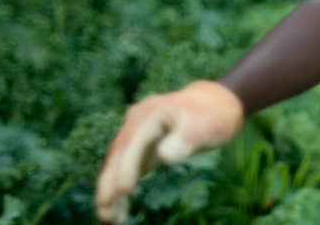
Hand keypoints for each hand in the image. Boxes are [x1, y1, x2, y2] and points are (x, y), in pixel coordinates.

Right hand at [95, 80, 243, 223]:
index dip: (126, 166)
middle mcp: (137, 122)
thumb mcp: (206, 126)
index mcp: (151, 113)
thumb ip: (187, 139)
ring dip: (109, 190)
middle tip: (105, 213)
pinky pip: (125, 169)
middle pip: (118, 154)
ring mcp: (137, 135)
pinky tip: (119, 211)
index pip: (133, 142)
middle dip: (109, 183)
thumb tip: (165, 156)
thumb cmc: (212, 115)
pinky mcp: (141, 149)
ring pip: (117, 163)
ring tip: (107, 218)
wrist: (214, 105)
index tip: (123, 190)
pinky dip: (120, 189)